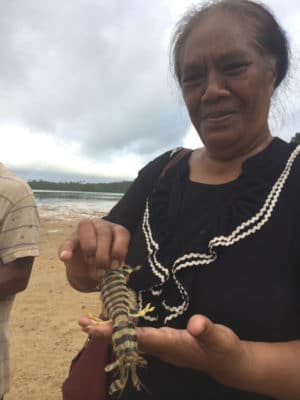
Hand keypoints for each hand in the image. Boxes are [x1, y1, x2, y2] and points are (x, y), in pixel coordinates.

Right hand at [58, 218, 129, 286]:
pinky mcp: (69, 241)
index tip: (115, 265)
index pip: (122, 234)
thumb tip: (111, 274)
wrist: (87, 272)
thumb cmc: (105, 265)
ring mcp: (84, 231)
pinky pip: (67, 242)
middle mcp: (101, 227)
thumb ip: (113, 267)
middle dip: (103, 252)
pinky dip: (66, 250)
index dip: (120, 249)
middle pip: (104, 232)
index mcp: (116, 232)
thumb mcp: (113, 266)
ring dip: (89, 247)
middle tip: (102, 268)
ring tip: (90, 262)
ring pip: (85, 228)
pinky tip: (66, 258)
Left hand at [79, 314, 246, 383]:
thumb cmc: (224, 349)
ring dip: (111, 330)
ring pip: (131, 338)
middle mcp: (161, 347)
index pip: (140, 338)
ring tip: (91, 321)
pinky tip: (117, 321)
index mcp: (171, 344)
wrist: (226, 363)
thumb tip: (197, 323)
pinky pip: (138, 336)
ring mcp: (161, 345)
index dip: (118, 333)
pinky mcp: (163, 341)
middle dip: (105, 332)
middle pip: (128, 340)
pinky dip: (124, 328)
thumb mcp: (221, 339)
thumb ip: (208, 331)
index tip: (97, 328)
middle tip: (82, 323)